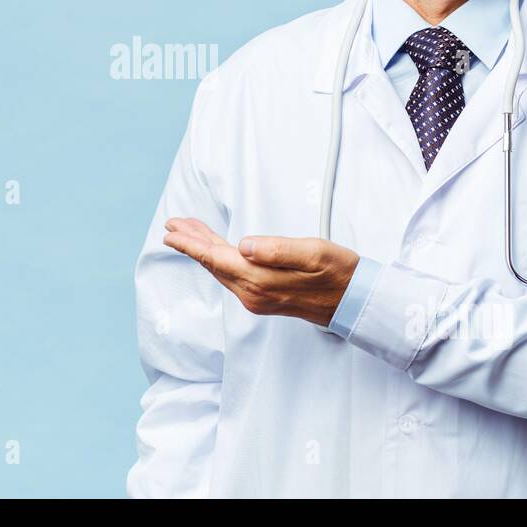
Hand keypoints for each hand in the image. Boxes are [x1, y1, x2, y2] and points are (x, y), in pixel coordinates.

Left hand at [162, 217, 360, 327]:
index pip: (216, 258)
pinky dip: (218, 259)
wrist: (355, 302)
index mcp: (261, 280)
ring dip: (204, 250)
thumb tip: (243, 245)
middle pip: (213, 264)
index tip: (171, 231)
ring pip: (221, 270)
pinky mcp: (263, 298)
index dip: (191, 243)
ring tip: (188, 232)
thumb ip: (277, 249)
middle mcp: (253, 294)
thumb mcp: (313, 253)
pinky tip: (215, 250)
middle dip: (192, 243)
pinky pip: (231, 276)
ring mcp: (256, 298)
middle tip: (173, 225)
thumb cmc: (339, 272)